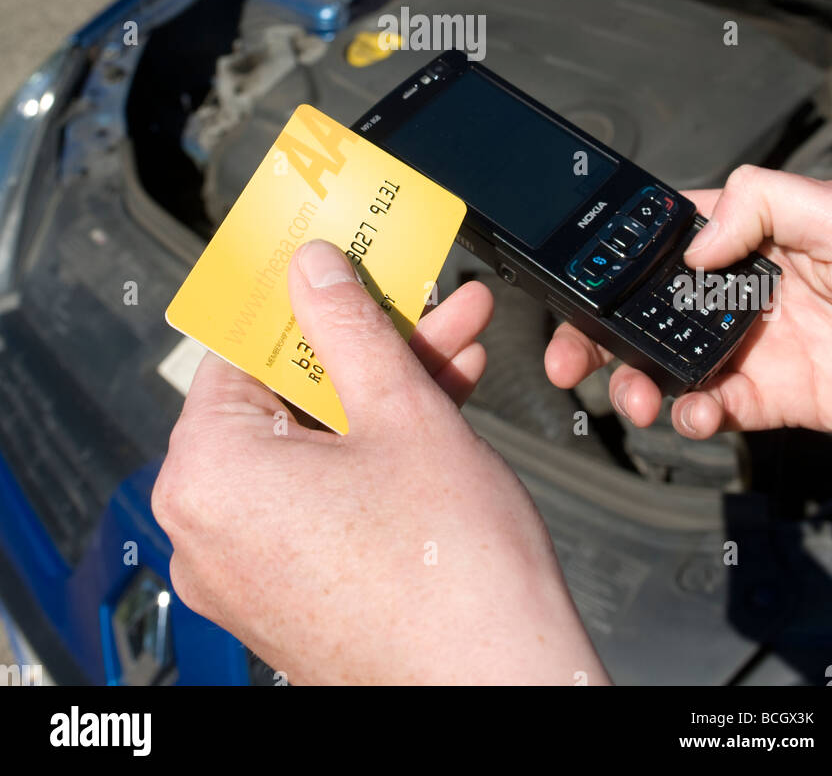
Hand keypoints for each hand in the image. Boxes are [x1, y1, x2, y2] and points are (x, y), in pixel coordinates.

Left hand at [153, 240, 606, 685]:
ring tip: (455, 345)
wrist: (500, 687)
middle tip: (416, 300)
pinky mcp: (288, 590)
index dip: (298, 299)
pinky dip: (372, 450)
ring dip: (383, 390)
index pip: (238, 349)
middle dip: (363, 344)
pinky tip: (440, 405)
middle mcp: (209, 527)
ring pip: (312, 442)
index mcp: (211, 474)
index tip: (332, 265)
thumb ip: (348, 326)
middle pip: (283, 395)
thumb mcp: (401, 410)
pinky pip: (320, 491)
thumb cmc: (450, 577)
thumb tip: (314, 271)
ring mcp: (247, 566)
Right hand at [545, 166, 831, 440]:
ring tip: (634, 396)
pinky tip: (693, 415)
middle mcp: (750, 286)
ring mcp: (762, 343)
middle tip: (571, 355)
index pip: (670, 237)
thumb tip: (696, 242)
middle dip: (604, 331)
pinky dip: (694, 417)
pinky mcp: (783, 395)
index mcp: (757, 230)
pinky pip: (720, 408)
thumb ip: (759, 205)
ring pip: (674, 362)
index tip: (581, 283)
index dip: (619, 259)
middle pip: (654, 305)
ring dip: (639, 380)